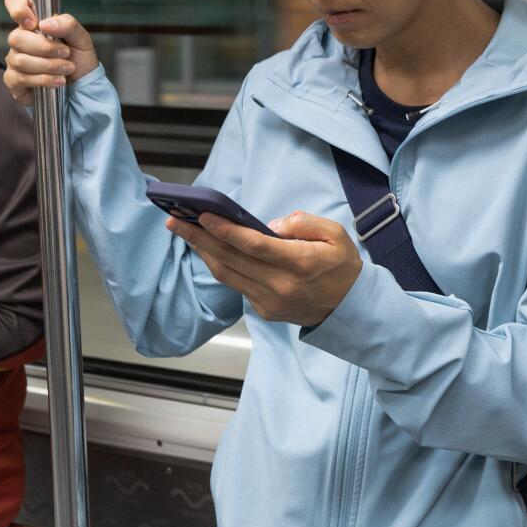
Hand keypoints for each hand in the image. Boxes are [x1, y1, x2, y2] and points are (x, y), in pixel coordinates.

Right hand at [3, 0, 99, 104]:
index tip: (34, 23)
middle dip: (45, 48)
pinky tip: (58, 81)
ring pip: (19, 60)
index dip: (18, 8)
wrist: (82, 85)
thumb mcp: (81, 38)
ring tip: (67, 68)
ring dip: (49, 66)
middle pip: (16, 37)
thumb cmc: (79, 58)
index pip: (14, 2)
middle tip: (66, 53)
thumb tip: (44, 24)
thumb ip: (67, 24)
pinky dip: (44, 80)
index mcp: (34, 23)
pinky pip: (20, 78)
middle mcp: (21, 39)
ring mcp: (14, 59)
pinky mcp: (14, 80)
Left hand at [166, 212, 362, 327]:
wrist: (351, 308)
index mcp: (300, 263)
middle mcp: (281, 285)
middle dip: (200, 237)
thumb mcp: (335, 233)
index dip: (225, 230)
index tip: (202, 215)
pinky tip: (208, 249)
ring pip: (227, 274)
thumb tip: (269, 226)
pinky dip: (219, 265)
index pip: (253, 245)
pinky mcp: (265, 311)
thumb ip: (302, 224)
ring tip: (184, 231)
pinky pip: (236, 285)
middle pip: (231, 259)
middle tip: (175, 219)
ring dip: (203, 251)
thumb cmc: (343, 265)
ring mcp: (270, 301)